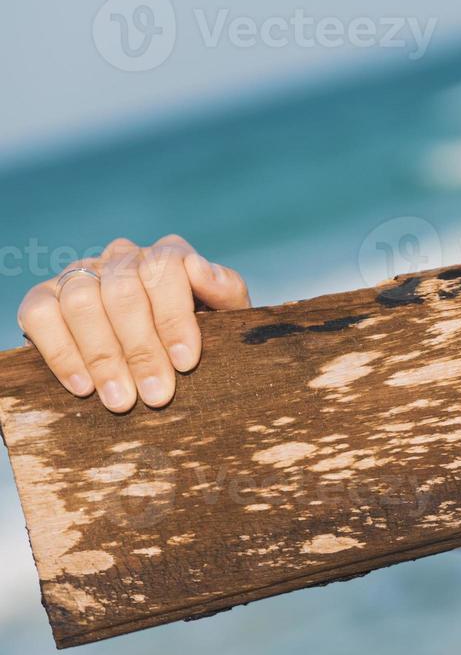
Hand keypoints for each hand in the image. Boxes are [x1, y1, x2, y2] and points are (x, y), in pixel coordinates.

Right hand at [17, 235, 250, 412]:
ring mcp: (80, 275)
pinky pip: (40, 314)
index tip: (186, 362)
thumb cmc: (202, 334)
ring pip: (81, 301)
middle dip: (142, 349)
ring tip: (121, 400)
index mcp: (166, 255)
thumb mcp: (227, 315)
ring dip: (102, 356)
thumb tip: (200, 269)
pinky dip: (61, 352)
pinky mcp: (44, 298)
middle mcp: (121, 258)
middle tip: (157, 395)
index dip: (175, 317)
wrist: (167, 356)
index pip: (166, 268)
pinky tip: (83, 386)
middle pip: (123, 290)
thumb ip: (225, 290)